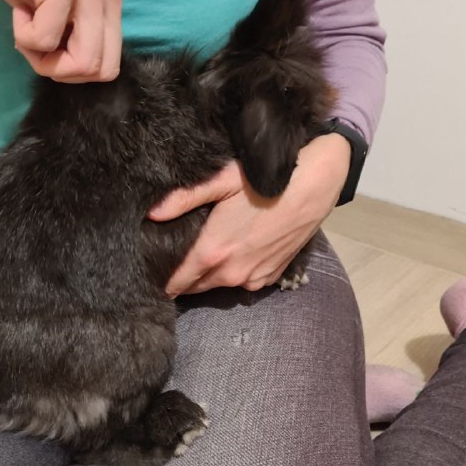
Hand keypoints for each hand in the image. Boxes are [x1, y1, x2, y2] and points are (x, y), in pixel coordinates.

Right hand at [0, 0, 122, 82]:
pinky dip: (25, 38)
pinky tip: (18, 10)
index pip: (110, 63)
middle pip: (101, 69)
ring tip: (26, 28)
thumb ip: (73, 33)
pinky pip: (46, 40)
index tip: (49, 47)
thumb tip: (71, 70)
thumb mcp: (57, 7)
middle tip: (35, 46)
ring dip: (44, 59)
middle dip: (61, 71)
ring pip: (82, 62)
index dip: (75, 70)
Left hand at [149, 134, 350, 296]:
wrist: (315, 183)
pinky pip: (244, 282)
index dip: (162, 280)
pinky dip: (235, 272)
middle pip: (195, 286)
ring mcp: (253, 278)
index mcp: (212, 252)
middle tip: (173, 260)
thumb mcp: (219, 182)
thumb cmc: (263, 179)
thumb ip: (182, 199)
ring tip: (204, 253)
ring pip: (219, 284)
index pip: (176, 282)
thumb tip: (151, 213)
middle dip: (183, 278)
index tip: (151, 274)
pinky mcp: (271, 276)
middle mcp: (231, 273)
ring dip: (209, 275)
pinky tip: (235, 251)